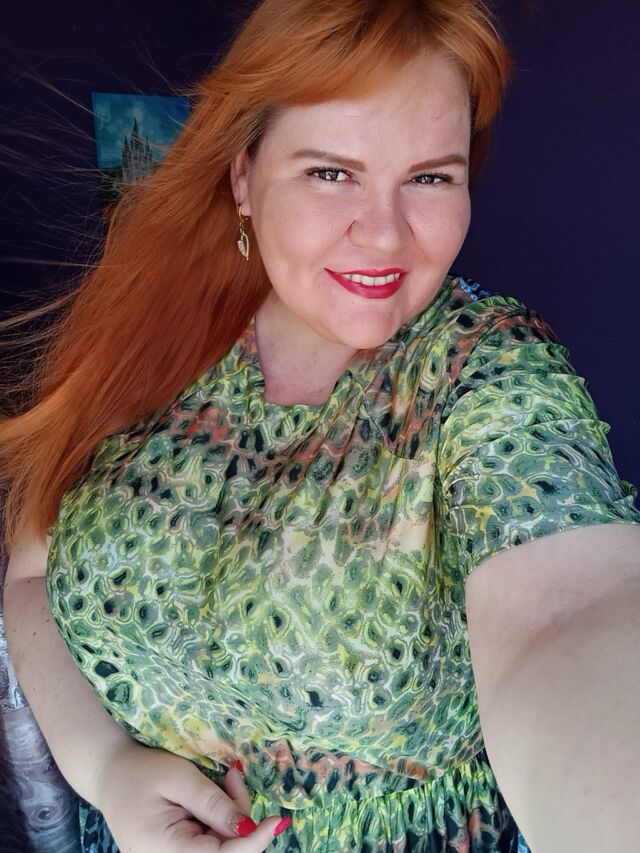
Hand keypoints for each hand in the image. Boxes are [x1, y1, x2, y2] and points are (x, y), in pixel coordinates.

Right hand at [92, 739, 289, 850]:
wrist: (109, 774)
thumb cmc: (141, 770)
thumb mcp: (179, 777)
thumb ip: (213, 804)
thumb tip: (248, 828)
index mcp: (163, 849)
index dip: (252, 843)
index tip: (276, 821)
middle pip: (224, 852)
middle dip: (242, 819)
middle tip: (236, 778)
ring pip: (222, 846)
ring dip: (234, 816)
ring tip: (228, 779)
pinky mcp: (179, 851)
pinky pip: (212, 841)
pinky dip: (224, 818)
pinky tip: (221, 792)